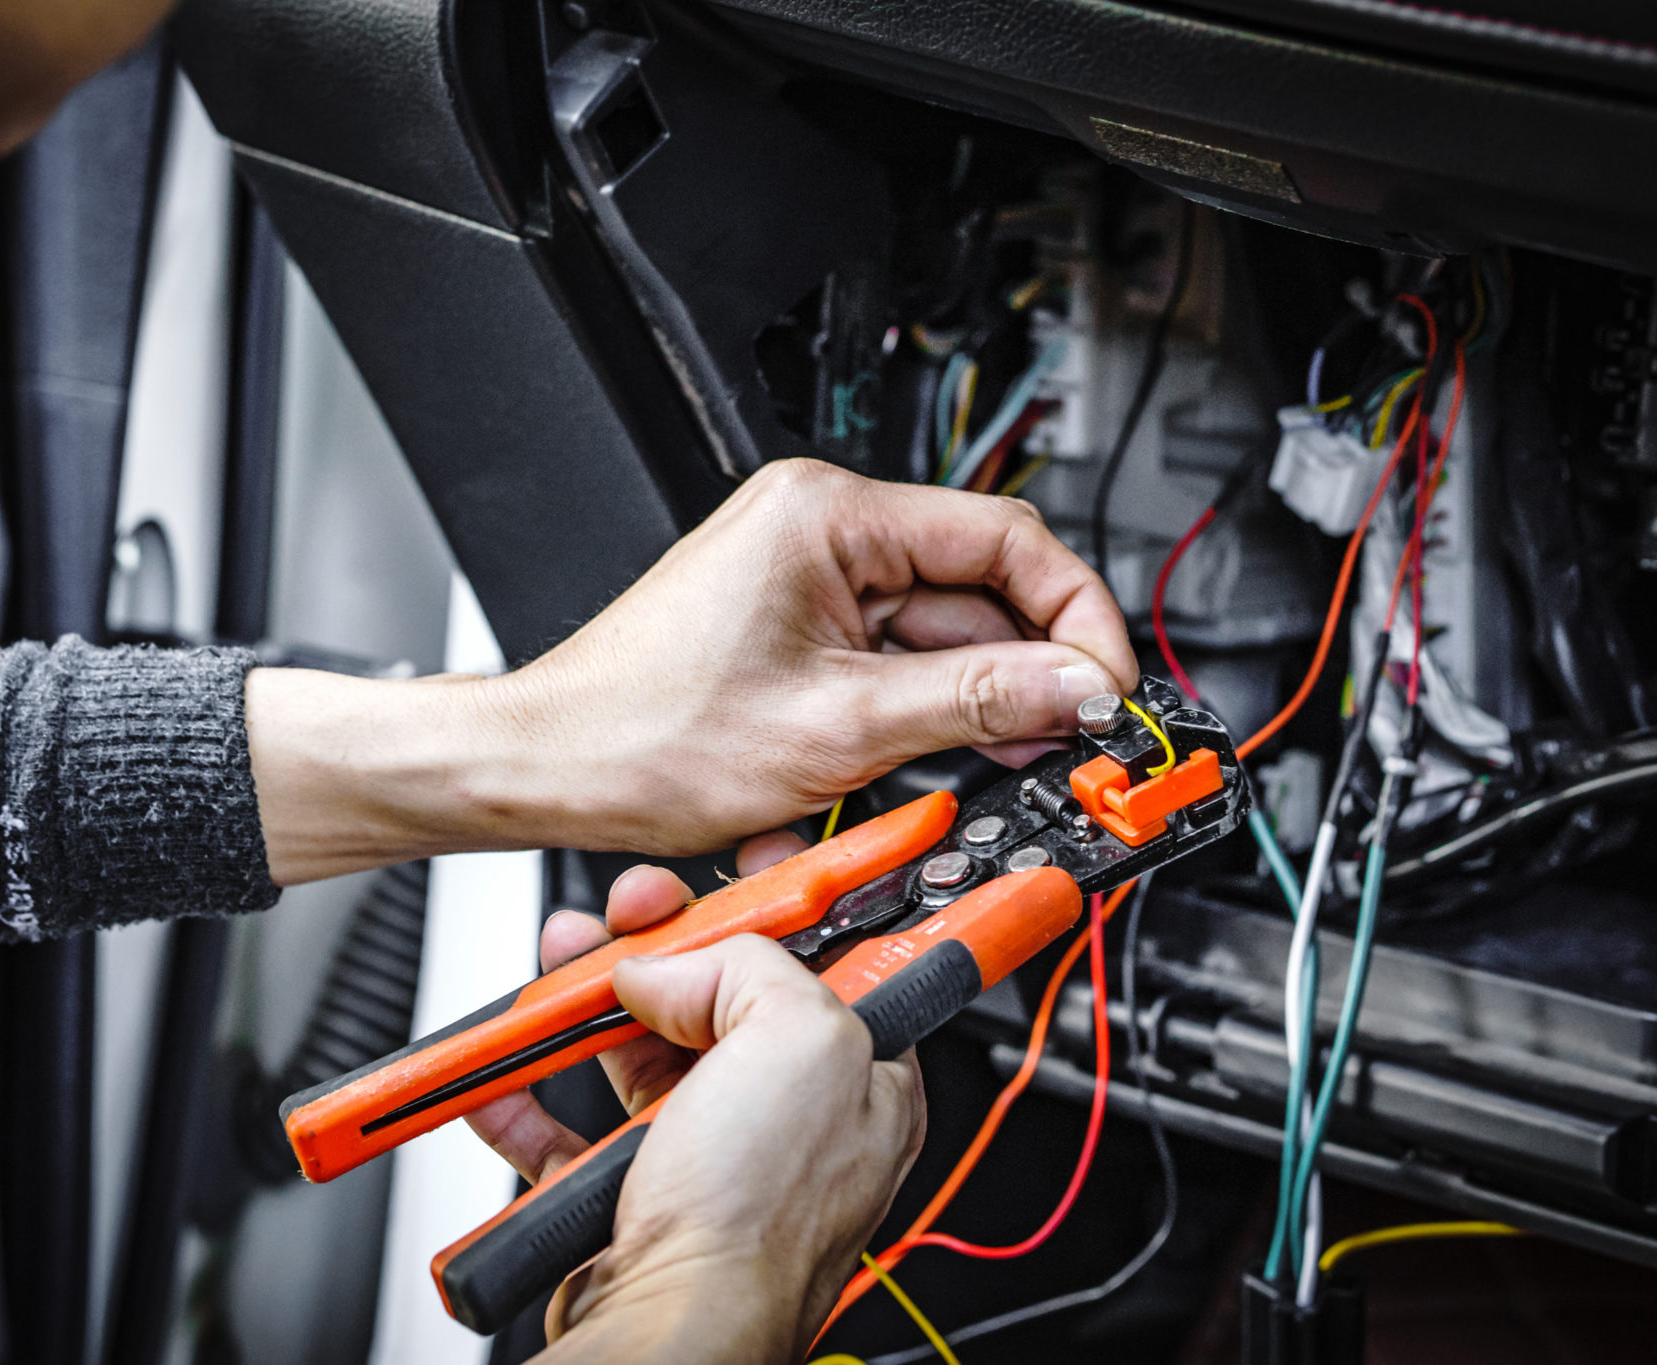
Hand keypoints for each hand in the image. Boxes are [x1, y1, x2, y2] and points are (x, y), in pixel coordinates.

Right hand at [467, 836, 923, 1364]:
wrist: (670, 1328)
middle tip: (628, 915)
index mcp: (859, 1073)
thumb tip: (677, 964)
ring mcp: (710, 1157)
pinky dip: (528, 1094)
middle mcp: (790, 1116)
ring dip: (584, 1003)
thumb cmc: (758, 1222)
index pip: (831, 957)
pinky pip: (570, 1128)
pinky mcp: (634, 1197)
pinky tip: (506, 1069)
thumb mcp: (800, 1038)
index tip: (745, 862)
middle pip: (720, 994)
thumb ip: (750, 964)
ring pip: (639, 1049)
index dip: (784, 903)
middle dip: (661, 944)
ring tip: (554, 976)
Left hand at [497, 458, 1135, 853]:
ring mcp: (806, 575)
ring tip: (1022, 759)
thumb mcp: (841, 727)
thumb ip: (978, 700)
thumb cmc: (642, 735)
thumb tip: (1076, 689)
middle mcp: (818, 526)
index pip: (1005, 538)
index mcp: (828, 513)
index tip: (1107, 683)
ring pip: (940, 628)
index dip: (1076, 614)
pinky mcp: (795, 623)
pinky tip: (956, 754)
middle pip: (978, 585)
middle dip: (1033, 666)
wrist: (548, 769)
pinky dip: (929, 705)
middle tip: (1078, 735)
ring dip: (983, 696)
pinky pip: (892, 655)